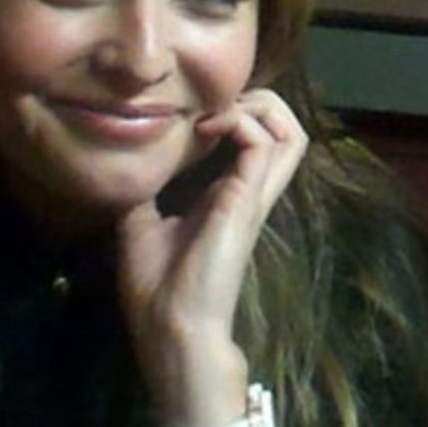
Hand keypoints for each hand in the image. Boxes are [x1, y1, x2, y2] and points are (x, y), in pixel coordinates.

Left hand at [115, 89, 307, 426]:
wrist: (168, 324)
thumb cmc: (158, 285)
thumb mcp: (142, 222)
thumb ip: (151, 190)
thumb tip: (135, 165)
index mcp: (233, 194)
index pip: (263, 141)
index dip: (240, 113)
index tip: (198, 114)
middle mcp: (252, 190)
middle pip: (291, 130)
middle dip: (259, 102)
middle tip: (215, 108)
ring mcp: (254, 194)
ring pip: (292, 132)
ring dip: (258, 108)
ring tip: (218, 114)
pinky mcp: (246, 199)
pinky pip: (261, 142)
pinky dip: (237, 121)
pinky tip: (206, 129)